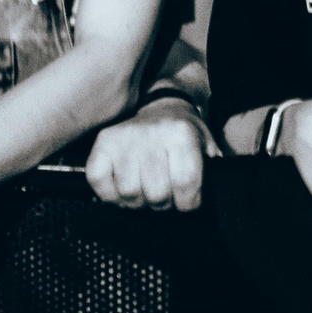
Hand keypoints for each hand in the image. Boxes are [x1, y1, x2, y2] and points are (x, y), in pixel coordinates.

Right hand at [87, 100, 209, 212]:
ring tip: (146, 193)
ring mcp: (123, 138)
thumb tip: (213, 197)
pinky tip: (123, 190)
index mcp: (181, 133)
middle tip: (166, 198)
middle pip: (156, 194)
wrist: (163, 107)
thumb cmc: (185, 134)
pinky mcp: (102, 143)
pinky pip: (98, 182)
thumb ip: (212, 171)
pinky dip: (109, 195)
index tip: (189, 203)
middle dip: (164, 205)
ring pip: (128, 194)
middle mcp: (151, 133)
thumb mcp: (207, 146)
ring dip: (138, 203)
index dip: (189, 203)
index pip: (186, 182)